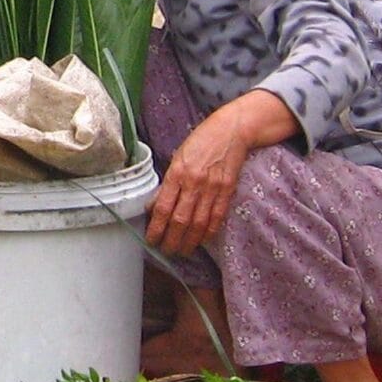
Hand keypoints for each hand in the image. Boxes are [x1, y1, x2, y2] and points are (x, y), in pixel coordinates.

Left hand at [146, 114, 248, 256]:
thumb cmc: (200, 142)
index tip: (151, 239)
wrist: (231, 130)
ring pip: (198, 222)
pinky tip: (202, 241)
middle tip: (166, 251)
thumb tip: (153, 207)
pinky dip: (209, 232)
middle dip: (171, 240)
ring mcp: (212, 187)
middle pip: (180, 220)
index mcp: (177, 173)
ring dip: (189, 241)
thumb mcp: (177, 158)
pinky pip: (217, 216)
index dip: (156, 228)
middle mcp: (193, 183)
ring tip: (182, 251)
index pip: (162, 207)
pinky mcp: (228, 190)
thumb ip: (167, 183)